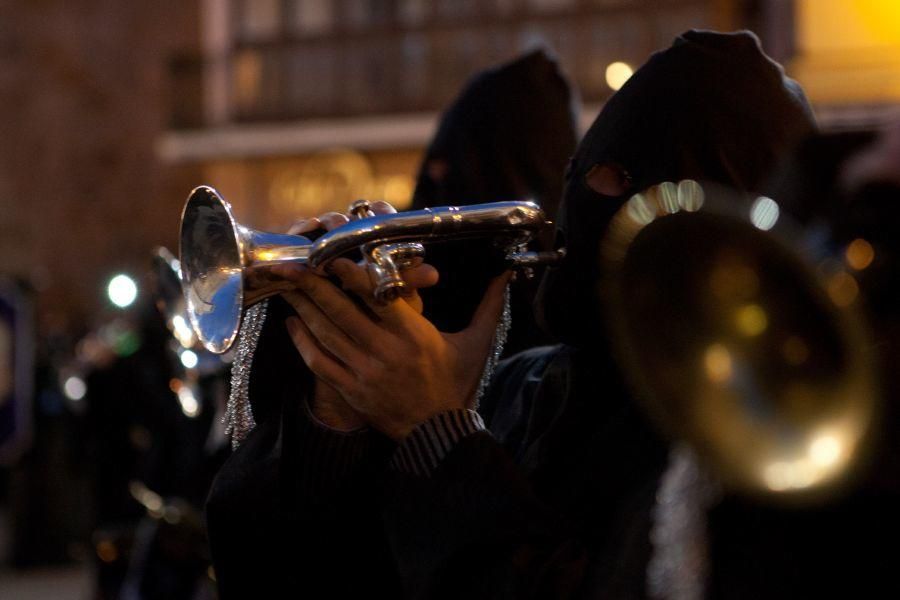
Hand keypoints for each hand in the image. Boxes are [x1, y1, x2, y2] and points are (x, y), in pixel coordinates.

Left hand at [279, 258, 509, 439]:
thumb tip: (508, 274)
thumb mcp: (476, 345)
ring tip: (286, 286)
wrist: (440, 433)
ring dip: (303, 308)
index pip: (378, 298)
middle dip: (314, 286)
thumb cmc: (457, 385)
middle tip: (294, 264)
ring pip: (326, 335)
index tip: (334, 257)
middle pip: (342, 312)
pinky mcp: (352, 391)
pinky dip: (303, 343)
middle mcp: (386, 353)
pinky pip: (321, 364)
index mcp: (414, 336)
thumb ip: (489, 307)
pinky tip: (292, 324)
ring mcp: (365, 373)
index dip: (353, 276)